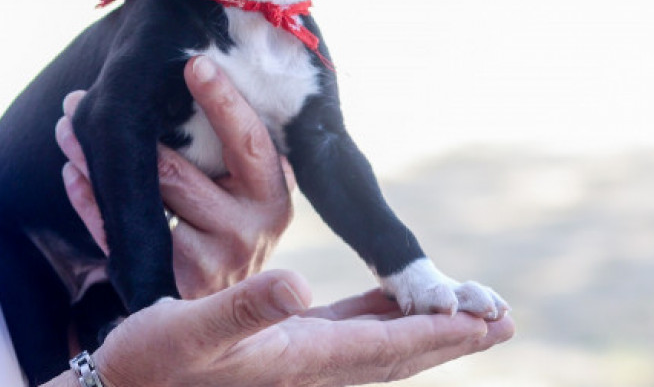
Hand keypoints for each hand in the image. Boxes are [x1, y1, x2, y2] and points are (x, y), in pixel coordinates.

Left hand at [55, 55, 293, 297]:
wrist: (234, 314)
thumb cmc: (236, 224)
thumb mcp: (252, 190)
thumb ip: (235, 150)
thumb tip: (192, 75)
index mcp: (273, 196)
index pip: (249, 141)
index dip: (223, 102)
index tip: (194, 64)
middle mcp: (249, 231)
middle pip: (177, 173)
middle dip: (129, 130)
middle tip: (84, 97)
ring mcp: (211, 263)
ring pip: (142, 202)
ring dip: (97, 163)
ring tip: (67, 128)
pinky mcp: (175, 285)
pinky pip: (122, 236)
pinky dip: (92, 203)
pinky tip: (75, 174)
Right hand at [95, 269, 514, 386]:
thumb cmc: (150, 363)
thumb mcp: (190, 332)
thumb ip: (243, 310)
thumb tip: (296, 285)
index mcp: (298, 362)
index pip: (384, 347)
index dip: (436, 333)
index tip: (485, 321)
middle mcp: (310, 369)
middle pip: (398, 353)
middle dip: (452, 337)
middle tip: (504, 321)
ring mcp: (301, 361)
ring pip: (381, 345)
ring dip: (427, 329)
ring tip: (469, 313)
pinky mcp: (286, 347)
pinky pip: (351, 333)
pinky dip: (383, 317)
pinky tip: (392, 302)